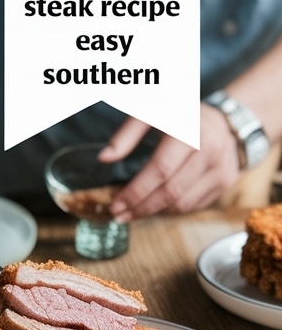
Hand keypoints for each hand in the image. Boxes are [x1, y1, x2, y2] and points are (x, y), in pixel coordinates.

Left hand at [99, 104, 239, 221]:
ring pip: (182, 204)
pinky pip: (193, 205)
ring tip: (136, 210)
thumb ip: (127, 134)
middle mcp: (211, 149)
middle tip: (120, 216)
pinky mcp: (227, 181)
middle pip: (171, 192)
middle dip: (141, 208)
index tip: (116, 205)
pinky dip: (172, 208)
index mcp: (191, 130)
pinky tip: (158, 203)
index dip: (136, 192)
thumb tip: (104, 158)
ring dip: (155, 211)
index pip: (161, 170)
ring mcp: (222, 167)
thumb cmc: (179, 116)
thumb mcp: (152, 113)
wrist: (223, 120)